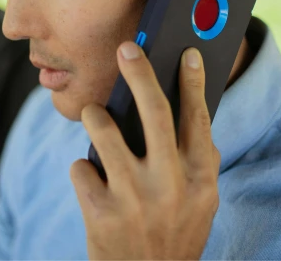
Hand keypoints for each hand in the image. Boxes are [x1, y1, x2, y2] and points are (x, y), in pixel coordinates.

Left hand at [70, 42, 220, 259]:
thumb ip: (195, 160)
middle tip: (126, 48)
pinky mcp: (101, 212)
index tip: (186, 52)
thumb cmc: (173, 233)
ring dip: (95, 117)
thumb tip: (185, 105)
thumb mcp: (199, 201)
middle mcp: (170, 185)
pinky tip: (95, 186)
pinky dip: (84, 171)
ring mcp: (134, 198)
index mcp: (200, 179)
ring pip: (102, 129)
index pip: (198, 118)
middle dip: (139, 72)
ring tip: (96, 118)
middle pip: (153, 111)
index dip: (192, 82)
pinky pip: (81, 167)